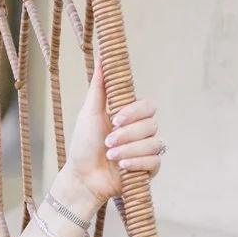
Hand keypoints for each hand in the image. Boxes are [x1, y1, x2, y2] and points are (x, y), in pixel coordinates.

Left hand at [65, 58, 162, 206]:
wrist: (82, 177)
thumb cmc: (83, 145)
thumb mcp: (89, 113)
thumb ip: (99, 88)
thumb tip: (103, 59)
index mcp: (130, 116)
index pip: (148, 106)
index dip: (135, 112)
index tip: (115, 119)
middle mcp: (141, 132)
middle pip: (152, 124)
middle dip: (127, 134)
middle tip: (108, 141)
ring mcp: (146, 150)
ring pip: (153, 143)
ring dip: (128, 150)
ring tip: (110, 156)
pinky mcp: (149, 169)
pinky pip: (155, 161)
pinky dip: (136, 162)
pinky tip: (122, 165)